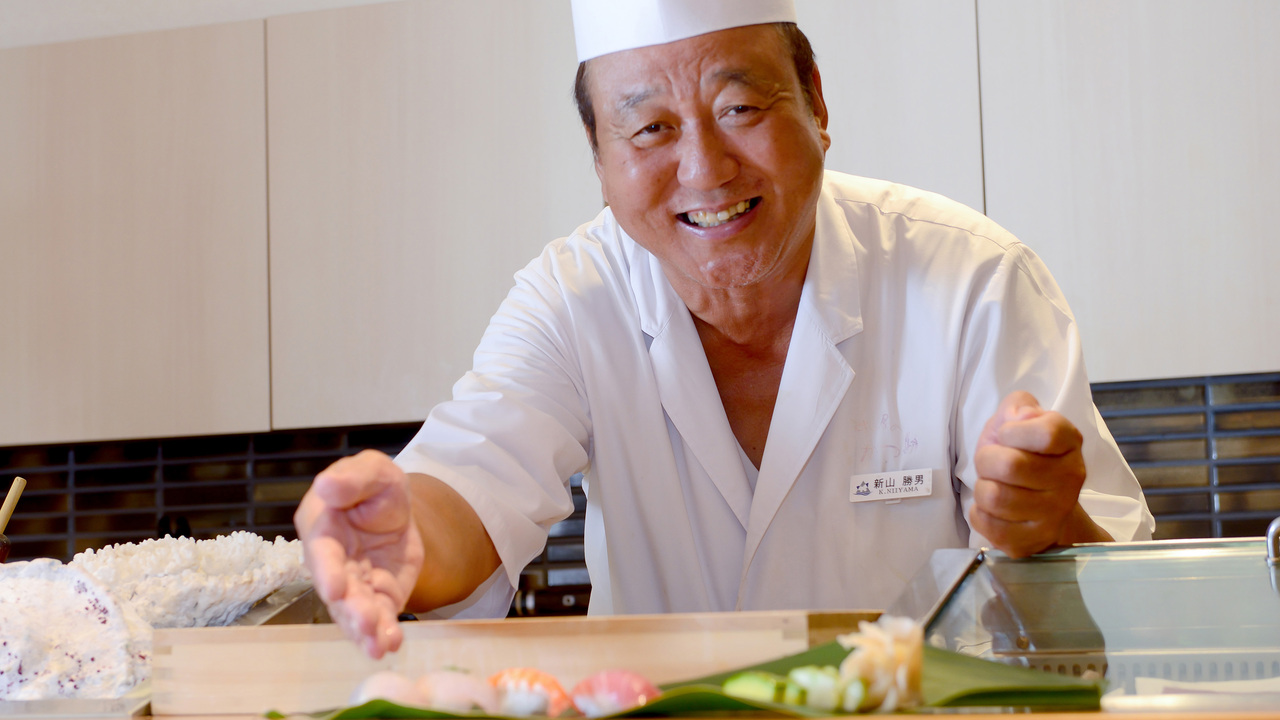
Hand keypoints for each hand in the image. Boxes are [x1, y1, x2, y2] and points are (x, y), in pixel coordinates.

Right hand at [294, 449, 424, 658]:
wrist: (397, 506)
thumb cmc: (374, 484)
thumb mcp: (372, 470)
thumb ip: (353, 477)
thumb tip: (327, 484)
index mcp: (322, 527)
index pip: (322, 552)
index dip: (328, 571)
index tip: (335, 589)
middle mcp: (331, 561)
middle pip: (337, 590)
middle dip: (350, 609)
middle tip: (365, 623)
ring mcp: (352, 583)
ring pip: (354, 611)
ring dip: (364, 630)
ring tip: (378, 645)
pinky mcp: (376, 597)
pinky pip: (377, 618)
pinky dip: (383, 633)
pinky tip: (391, 644)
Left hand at [968, 391, 1102, 557]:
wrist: (1041, 504)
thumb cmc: (1024, 454)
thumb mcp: (1019, 420)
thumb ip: (1019, 406)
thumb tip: (1019, 417)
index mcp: (1070, 443)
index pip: (1046, 433)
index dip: (1013, 431)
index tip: (1007, 435)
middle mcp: (1070, 479)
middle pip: (1009, 465)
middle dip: (986, 459)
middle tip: (991, 462)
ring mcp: (1053, 514)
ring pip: (993, 496)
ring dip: (982, 487)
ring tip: (993, 484)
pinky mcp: (1031, 541)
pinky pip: (986, 523)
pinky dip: (978, 512)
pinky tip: (992, 508)